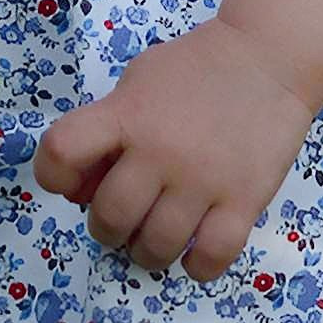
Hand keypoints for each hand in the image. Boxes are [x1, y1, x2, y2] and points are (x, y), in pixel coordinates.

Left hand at [30, 19, 317, 284]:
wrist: (268, 57)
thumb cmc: (194, 69)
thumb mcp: (137, 83)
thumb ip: (106, 129)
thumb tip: (81, 191)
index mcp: (126, 115)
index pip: (61, 151)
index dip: (53, 175)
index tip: (72, 183)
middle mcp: (160, 151)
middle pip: (110, 217)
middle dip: (108, 227)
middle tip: (125, 219)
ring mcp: (203, 180)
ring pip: (156, 246)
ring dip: (147, 252)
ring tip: (156, 239)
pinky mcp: (245, 200)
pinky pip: (211, 256)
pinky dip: (197, 266)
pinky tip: (195, 252)